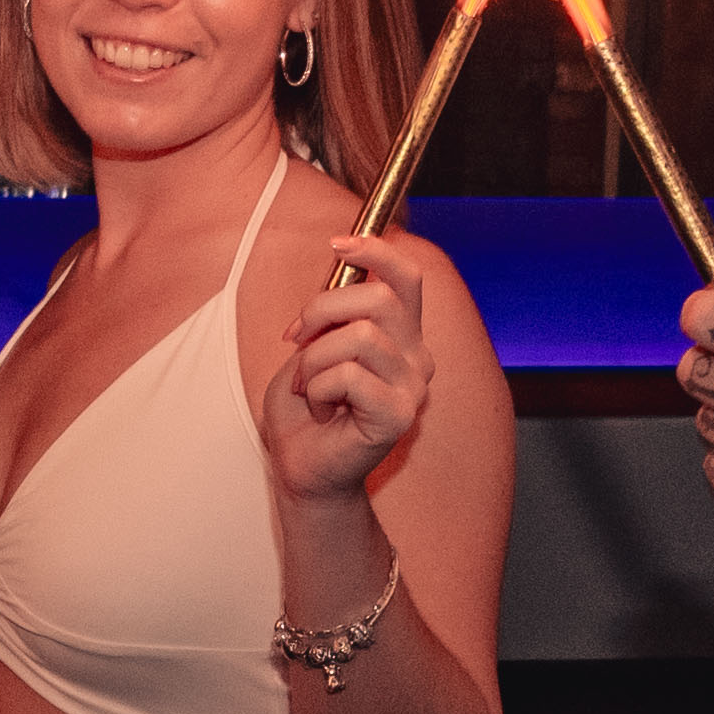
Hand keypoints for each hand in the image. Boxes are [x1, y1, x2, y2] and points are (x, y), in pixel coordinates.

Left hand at [262, 232, 436, 501]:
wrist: (302, 469)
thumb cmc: (305, 409)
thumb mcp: (312, 346)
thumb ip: (333, 312)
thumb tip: (341, 267)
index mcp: (402, 335)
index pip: (407, 277)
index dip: (375, 251)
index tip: (336, 244)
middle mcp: (417, 357)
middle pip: (378, 298)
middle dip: (321, 310)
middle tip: (296, 339)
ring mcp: (413, 387)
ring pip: (359, 336)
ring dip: (315, 359)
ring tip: (309, 386)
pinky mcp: (400, 415)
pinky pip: (349, 375)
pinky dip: (319, 388)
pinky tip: (321, 409)